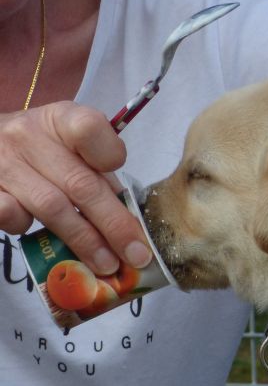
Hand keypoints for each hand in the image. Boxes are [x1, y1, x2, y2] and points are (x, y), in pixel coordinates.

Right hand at [0, 102, 150, 273]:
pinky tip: (48, 247)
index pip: (89, 129)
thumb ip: (98, 175)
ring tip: (107, 265)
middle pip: (80, 183)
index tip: (125, 191)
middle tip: (136, 255)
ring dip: (84, 241)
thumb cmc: (44, 150)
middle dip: (114, 225)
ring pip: (52, 206)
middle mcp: (29, 135)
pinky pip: (10, 213)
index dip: (110, 157)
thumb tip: (130, 223)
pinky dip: (30, 230)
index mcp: (61, 120)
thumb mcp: (72, 148)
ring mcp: (4, 160)